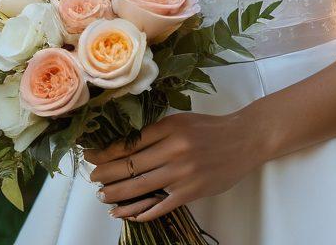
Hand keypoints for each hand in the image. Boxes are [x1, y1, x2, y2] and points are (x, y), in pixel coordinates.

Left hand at [82, 108, 263, 222]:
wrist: (244, 139)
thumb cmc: (210, 128)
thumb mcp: (181, 121)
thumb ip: (156, 132)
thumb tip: (124, 147)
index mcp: (170, 128)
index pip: (129, 143)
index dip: (106, 152)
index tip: (91, 156)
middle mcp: (174, 149)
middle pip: (130, 165)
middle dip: (106, 173)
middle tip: (92, 178)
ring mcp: (182, 173)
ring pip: (140, 187)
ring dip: (117, 194)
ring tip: (103, 196)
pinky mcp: (191, 192)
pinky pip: (160, 205)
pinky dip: (141, 211)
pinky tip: (127, 213)